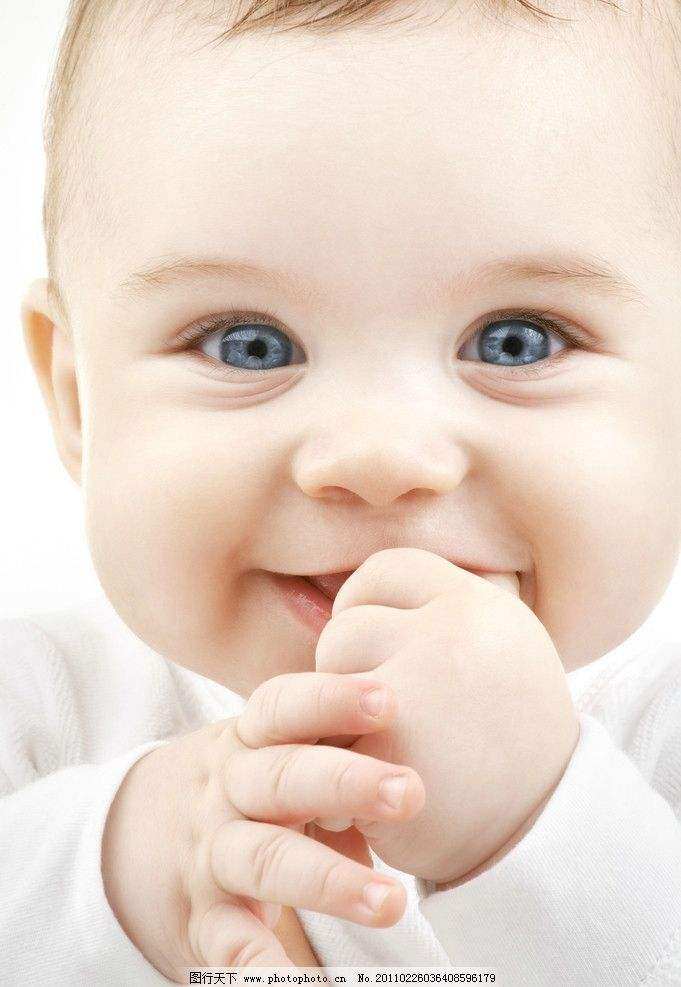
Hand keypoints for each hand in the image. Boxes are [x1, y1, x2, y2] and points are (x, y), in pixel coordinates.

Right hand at [102, 670, 424, 979]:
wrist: (142, 830)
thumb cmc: (251, 783)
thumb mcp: (275, 752)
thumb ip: (331, 752)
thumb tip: (417, 766)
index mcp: (250, 740)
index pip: (283, 707)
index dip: (330, 698)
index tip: (386, 699)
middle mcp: (227, 791)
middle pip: (283, 778)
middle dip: (346, 782)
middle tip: (410, 792)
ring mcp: (213, 856)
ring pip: (267, 859)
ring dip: (330, 880)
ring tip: (391, 902)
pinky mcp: (206, 921)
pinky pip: (233, 947)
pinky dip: (265, 974)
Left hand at [313, 547, 578, 884]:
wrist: (542, 833)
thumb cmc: (511, 737)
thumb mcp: (501, 648)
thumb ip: (439, 613)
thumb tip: (355, 588)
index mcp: (480, 604)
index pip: (387, 569)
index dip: (364, 602)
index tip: (370, 642)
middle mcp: (452, 634)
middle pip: (346, 626)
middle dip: (348, 670)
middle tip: (380, 713)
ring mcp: (417, 689)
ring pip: (326, 681)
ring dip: (335, 719)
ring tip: (377, 750)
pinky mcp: (386, 749)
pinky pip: (325, 741)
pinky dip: (337, 769)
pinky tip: (369, 791)